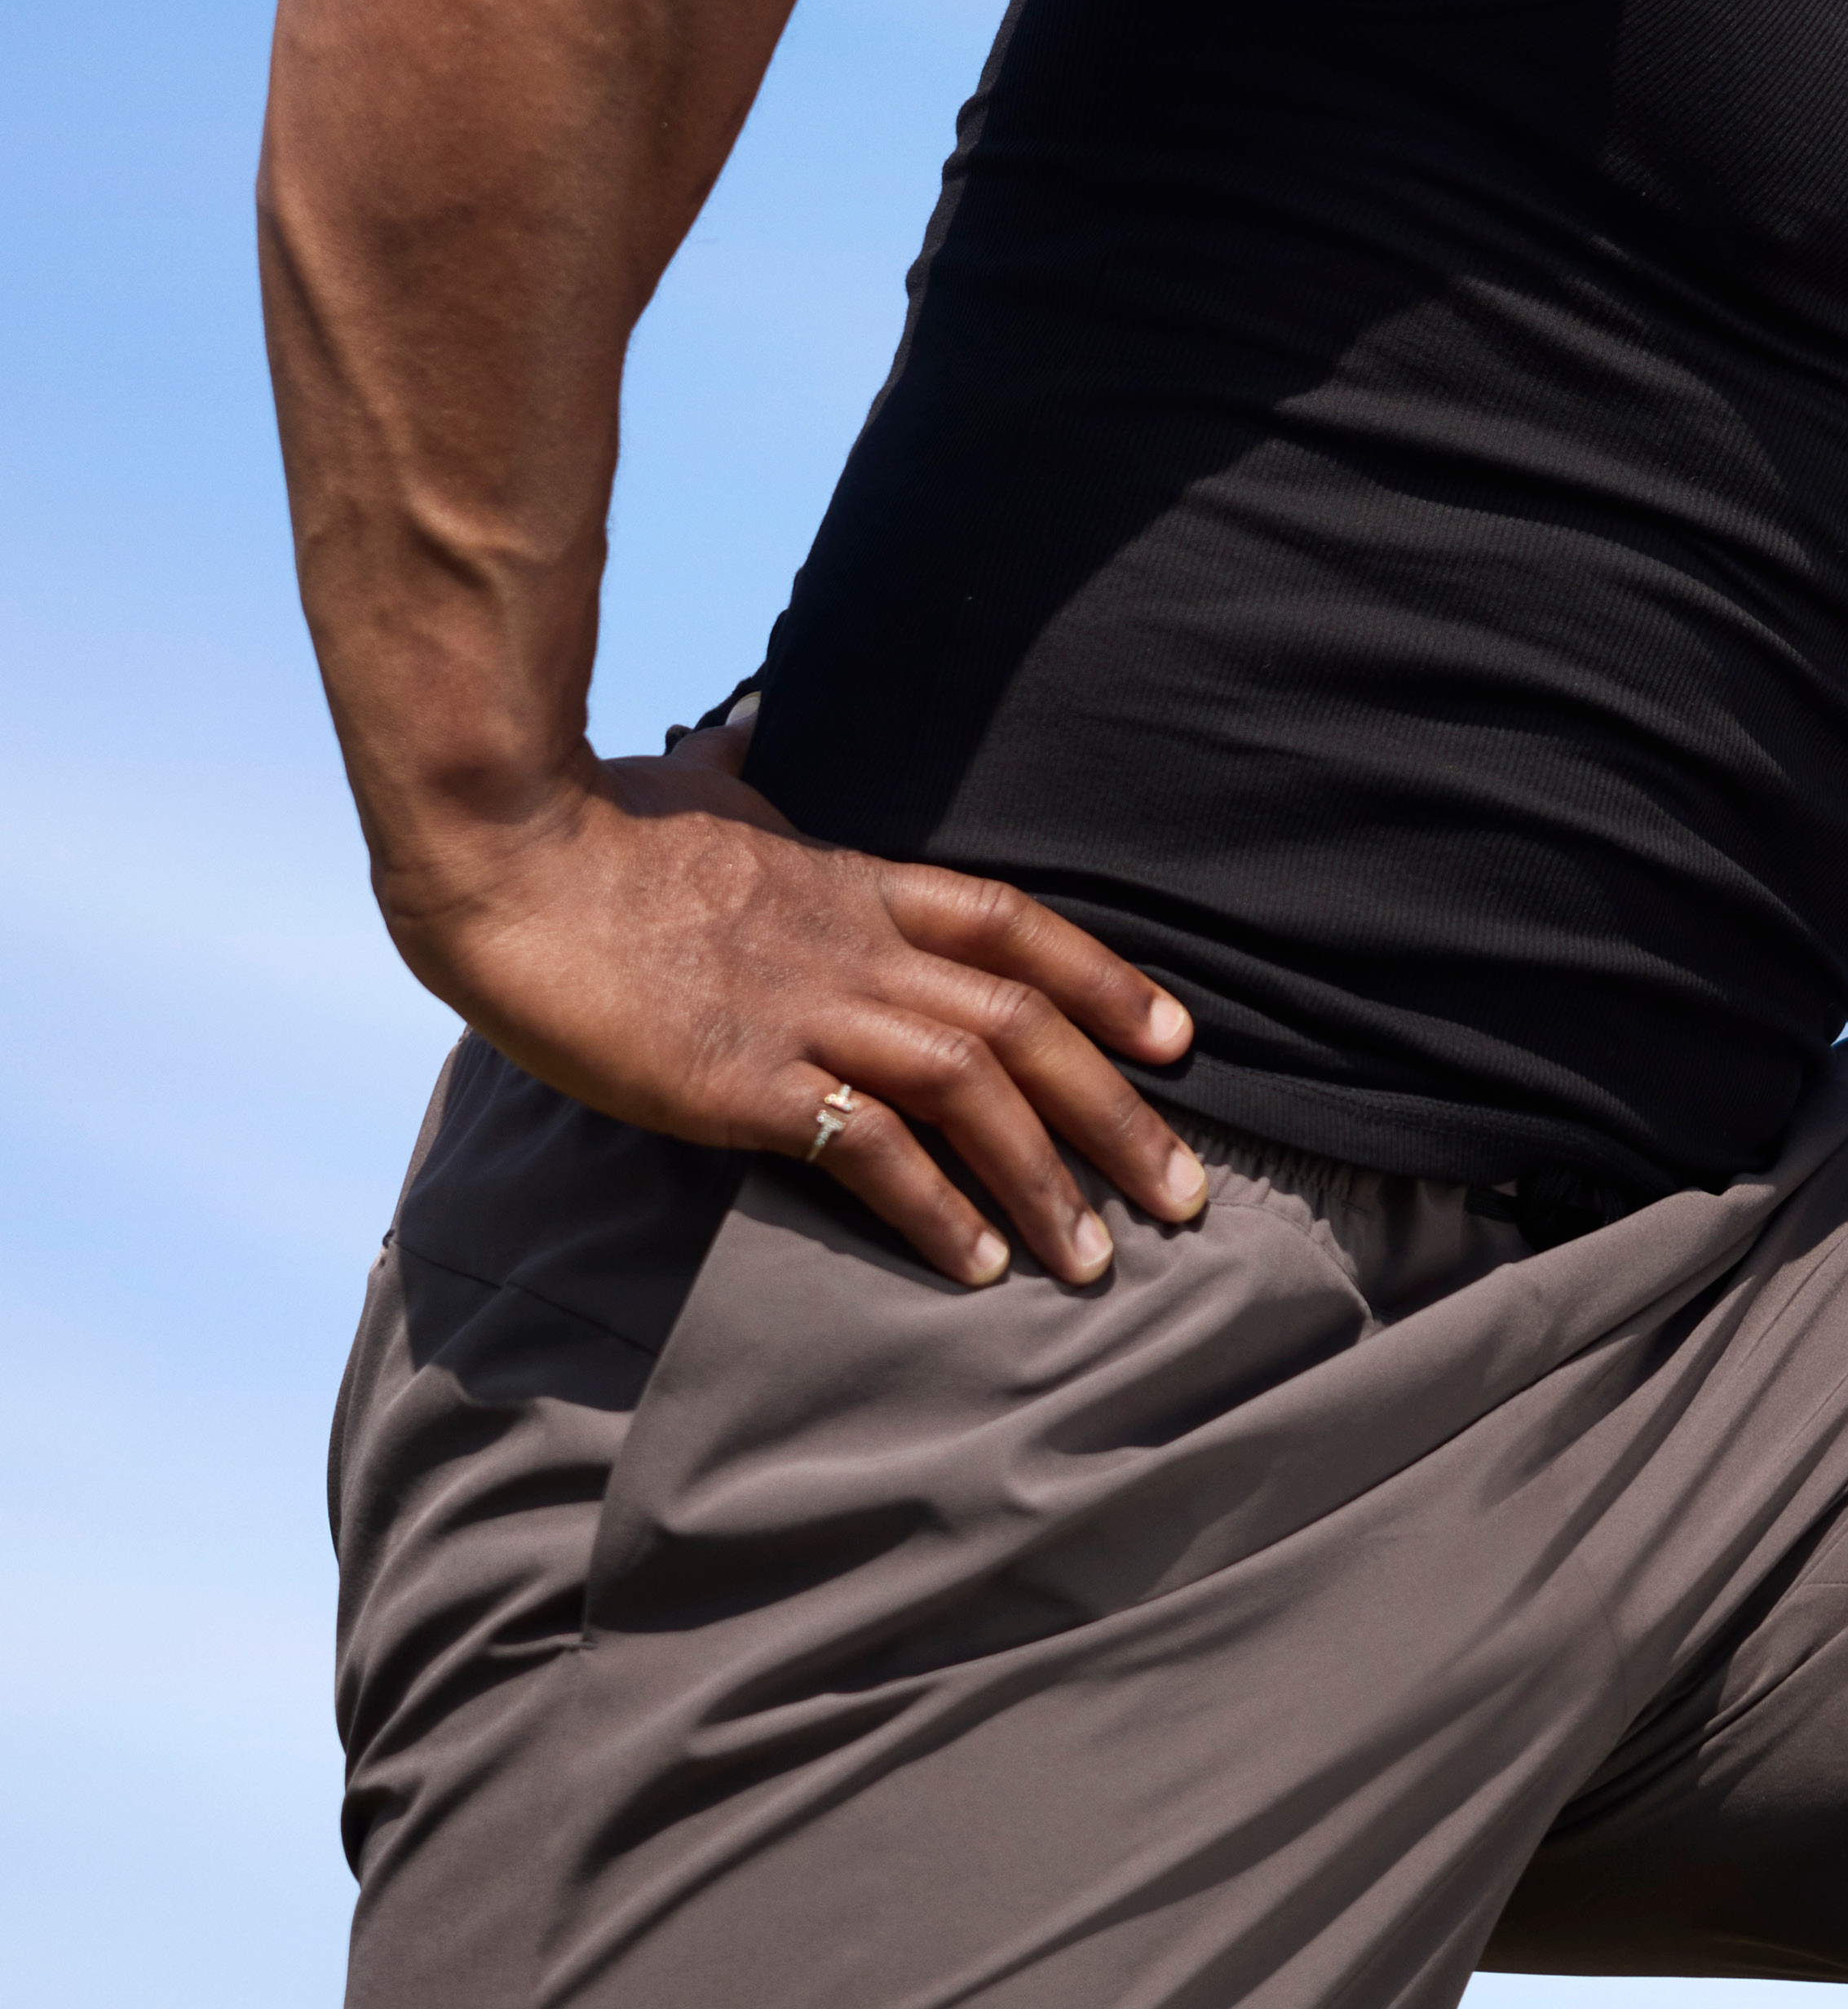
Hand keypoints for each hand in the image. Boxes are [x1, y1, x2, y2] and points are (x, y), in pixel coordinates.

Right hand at [386, 718, 1210, 1286]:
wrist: (501, 853)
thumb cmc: (583, 822)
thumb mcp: (688, 786)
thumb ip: (731, 781)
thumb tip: (735, 743)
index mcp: (850, 882)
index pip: (1014, 927)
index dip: (1106, 982)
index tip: (1177, 1040)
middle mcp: (852, 946)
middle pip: (1024, 1024)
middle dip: (1116, 1115)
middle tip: (1186, 1194)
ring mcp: (802, 1010)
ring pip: (970, 1090)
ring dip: (1045, 1180)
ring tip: (1097, 1261)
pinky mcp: (739, 1078)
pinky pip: (866, 1148)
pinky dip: (935, 1208)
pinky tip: (978, 1266)